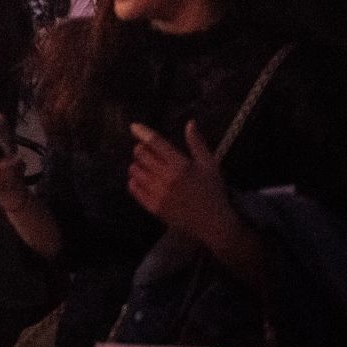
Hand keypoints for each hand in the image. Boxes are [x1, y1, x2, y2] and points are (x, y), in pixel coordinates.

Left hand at [128, 121, 239, 247]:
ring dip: (137, 164)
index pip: (155, 143)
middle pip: (141, 154)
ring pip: (134, 170)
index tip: (134, 126)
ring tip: (146, 167)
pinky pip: (133, 188)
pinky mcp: (152, 206)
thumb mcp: (210, 165)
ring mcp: (157, 192)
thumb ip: (197, 144)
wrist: (213, 223)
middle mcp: (166, 177)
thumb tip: (190, 123)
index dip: (143, 132)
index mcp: (180, 165)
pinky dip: (134, 180)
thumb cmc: (212, 192)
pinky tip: (142, 180)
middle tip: (147, 151)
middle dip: (141, 149)